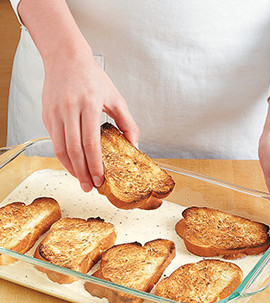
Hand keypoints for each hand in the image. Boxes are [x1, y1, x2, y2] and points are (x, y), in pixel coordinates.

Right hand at [18, 0, 138, 192]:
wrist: (65, 59)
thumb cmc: (91, 77)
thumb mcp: (115, 97)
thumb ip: (127, 123)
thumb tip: (134, 145)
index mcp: (88, 105)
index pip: (90, 143)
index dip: (95, 164)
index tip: (100, 179)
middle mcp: (69, 110)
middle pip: (74, 150)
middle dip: (83, 173)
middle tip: (90, 187)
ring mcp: (55, 114)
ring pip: (61, 149)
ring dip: (71, 169)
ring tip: (81, 181)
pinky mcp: (47, 116)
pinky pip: (54, 142)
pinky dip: (63, 157)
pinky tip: (73, 165)